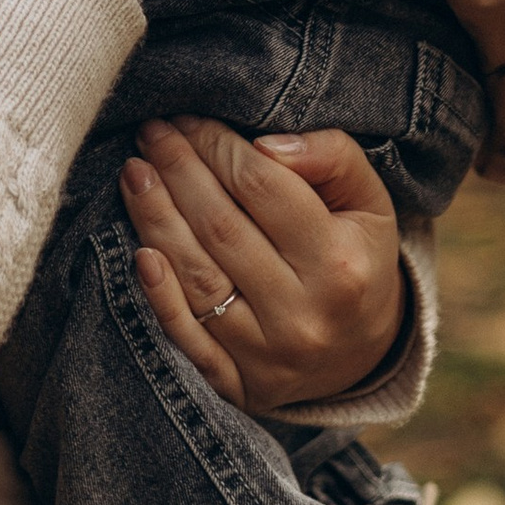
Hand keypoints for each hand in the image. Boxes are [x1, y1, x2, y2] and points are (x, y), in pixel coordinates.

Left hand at [120, 119, 411, 408]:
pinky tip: (137, 254)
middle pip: (221, 228)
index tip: (189, 119)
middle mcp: (304, 316)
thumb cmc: (357, 258)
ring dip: (155, 219)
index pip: (262, 187)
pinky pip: (187, 341)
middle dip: (178, 171)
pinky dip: (157, 298)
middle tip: (152, 132)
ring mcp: (267, 357)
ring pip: (196, 279)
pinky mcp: (237, 386)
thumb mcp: (369, 202)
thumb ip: (333, 157)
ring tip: (135, 173)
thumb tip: (266, 144)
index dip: (218, 146)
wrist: (362, 355)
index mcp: (340, 265)